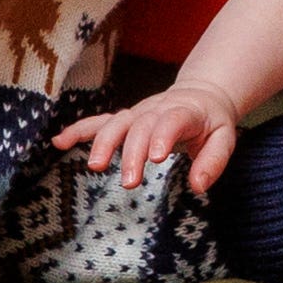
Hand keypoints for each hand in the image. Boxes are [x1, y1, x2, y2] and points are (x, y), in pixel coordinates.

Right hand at [76, 83, 237, 189]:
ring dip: (103, 143)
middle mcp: (157, 110)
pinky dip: (78, 130)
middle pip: (141, 127)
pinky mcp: (124, 120)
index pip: (172, 121)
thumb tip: (198, 186)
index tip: (156, 158)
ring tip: (95, 166)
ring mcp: (137, 113)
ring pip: (116, 123)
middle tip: (130, 182)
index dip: (162, 136)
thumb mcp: (224, 138)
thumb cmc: (211, 123)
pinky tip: (58, 142)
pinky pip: (98, 122)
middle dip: (133, 153)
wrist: (201, 96)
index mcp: (185, 112)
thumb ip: (213, 161)